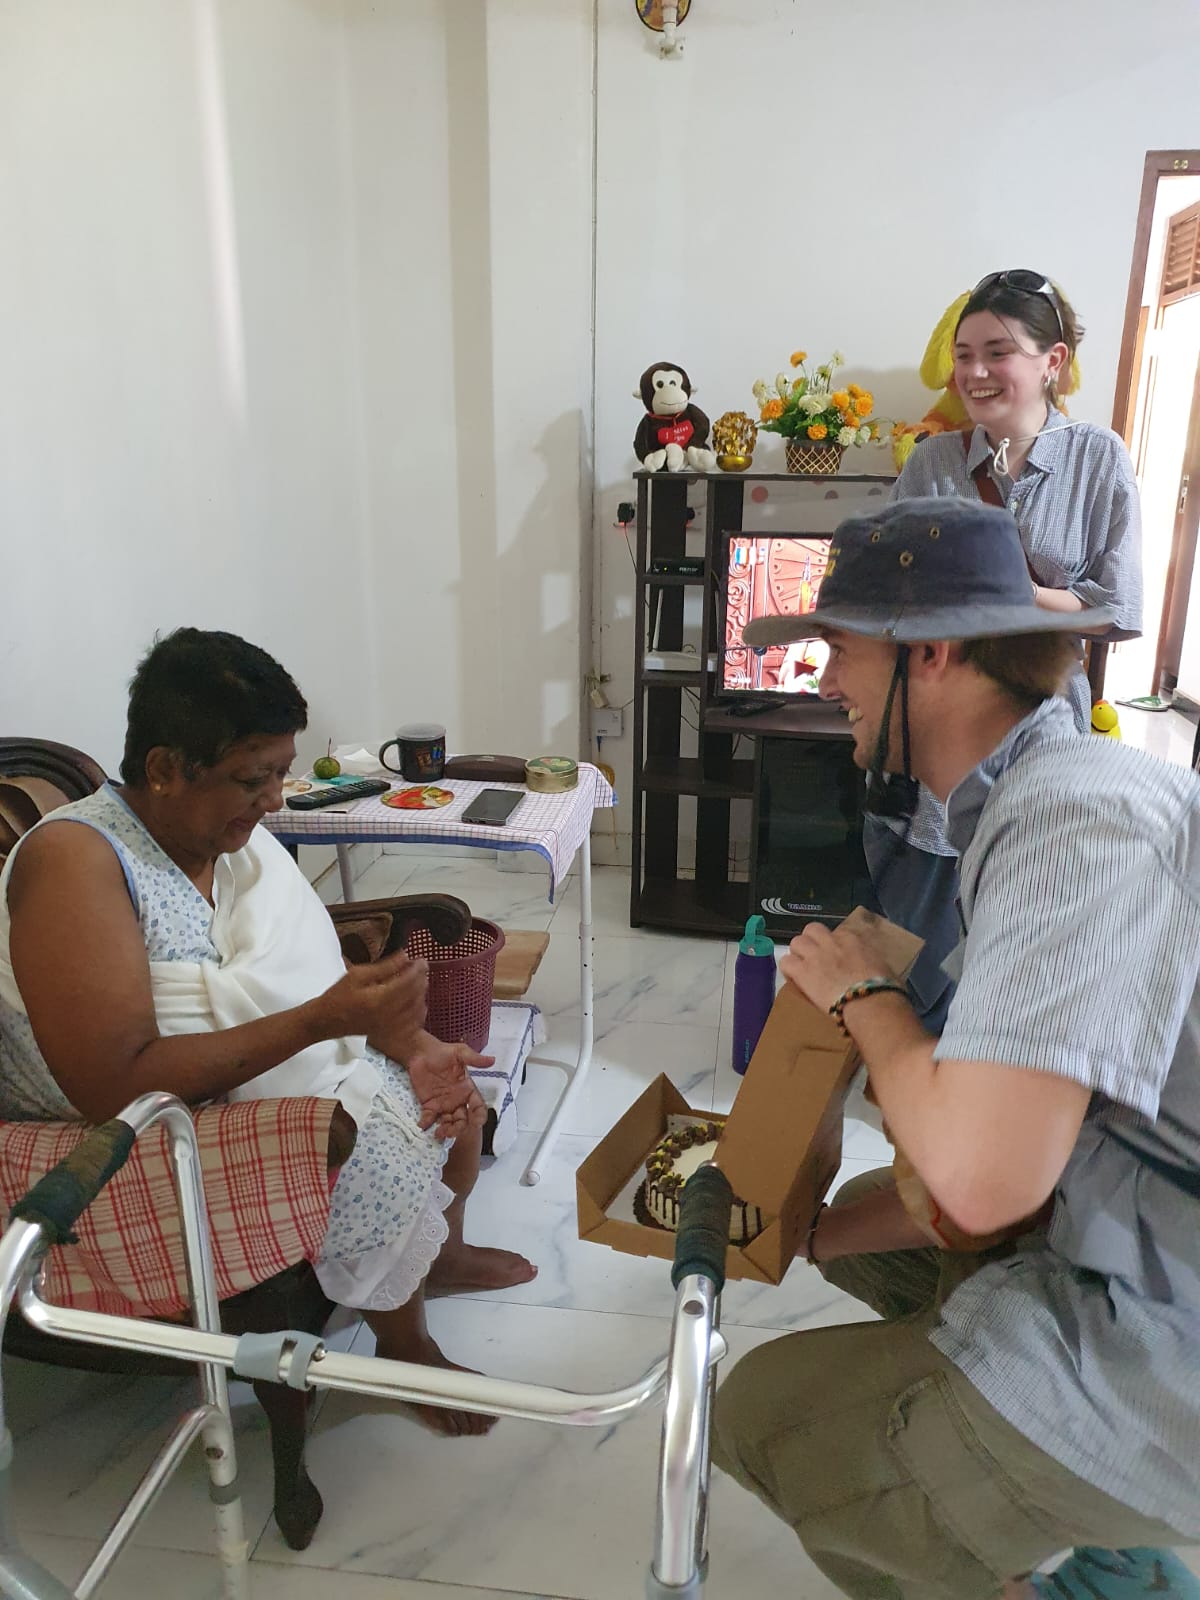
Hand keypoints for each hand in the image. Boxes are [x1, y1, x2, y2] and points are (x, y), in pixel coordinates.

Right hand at [308, 951, 427, 1042]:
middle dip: (422, 978)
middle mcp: (389, 1014)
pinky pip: (413, 1023)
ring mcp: (391, 1026)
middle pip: (416, 994)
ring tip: (419, 980)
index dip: (418, 969)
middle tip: (421, 967)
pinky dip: (419, 1011)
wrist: (326, 1021)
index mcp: (380, 998)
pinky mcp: (390, 1032)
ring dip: (422, 993)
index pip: (408, 981)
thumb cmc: (339, 995)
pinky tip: (418, 1002)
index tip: (421, 959)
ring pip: (417, 1008)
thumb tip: (405, 955)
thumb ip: (384, 967)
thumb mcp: (358, 975)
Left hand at [408, 1038, 490, 1141]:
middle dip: (459, 1128)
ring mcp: (443, 1104)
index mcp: (467, 1090)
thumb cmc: (441, 1052)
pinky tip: (423, 1125)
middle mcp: (457, 1100)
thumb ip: (474, 1059)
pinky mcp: (428, 1106)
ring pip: (448, 1123)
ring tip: (439, 1133)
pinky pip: (429, 1119)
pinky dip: (426, 1124)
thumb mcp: (460, 1052)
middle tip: (451, 1131)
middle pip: (463, 1120)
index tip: (477, 1123)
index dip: (479, 1116)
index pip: (477, 1107)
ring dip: (445, 1130)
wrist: (420, 1052)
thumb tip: (492, 1060)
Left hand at [779, 915, 902, 1015]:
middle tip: (815, 958)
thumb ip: (869, 958)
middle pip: (812, 930)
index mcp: (852, 939)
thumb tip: (868, 963)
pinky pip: (786, 962)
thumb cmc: (884, 988)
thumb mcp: (881, 964)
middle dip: (812, 942)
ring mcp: (815, 955)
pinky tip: (795, 978)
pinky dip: (789, 969)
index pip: (835, 933)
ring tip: (803, 968)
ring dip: (799, 953)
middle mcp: (831, 942)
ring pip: (796, 942)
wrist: (870, 1002)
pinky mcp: (803, 972)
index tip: (835, 957)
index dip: (832, 945)